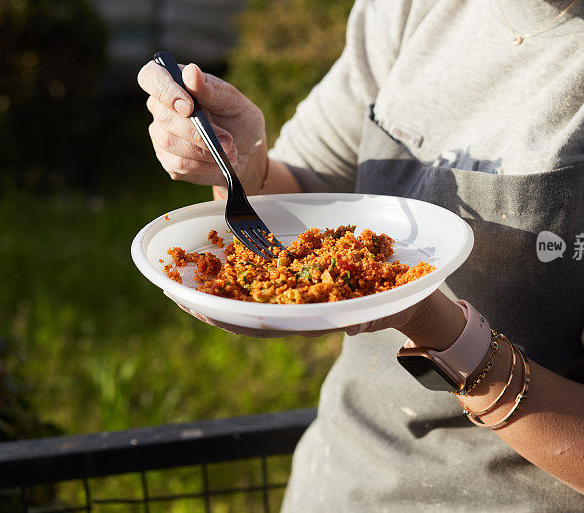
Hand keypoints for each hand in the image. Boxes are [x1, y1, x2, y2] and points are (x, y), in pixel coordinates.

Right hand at [137, 61, 267, 191]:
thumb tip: (190, 72)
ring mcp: (161, 135)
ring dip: (204, 150)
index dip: (165, 90)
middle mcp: (162, 108)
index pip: (152, 77)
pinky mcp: (168, 160)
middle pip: (164, 117)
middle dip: (198, 132)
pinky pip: (179, 164)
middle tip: (228, 141)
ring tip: (230, 151)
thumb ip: (211, 89)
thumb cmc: (239, 119)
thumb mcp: (233, 101)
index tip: (189, 107)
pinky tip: (219, 162)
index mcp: (175, 84)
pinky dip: (204, 165)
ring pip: (169, 142)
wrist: (248, 150)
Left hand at [169, 290, 466, 348]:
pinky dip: (238, 271)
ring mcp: (299, 296)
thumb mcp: (391, 305)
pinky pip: (265, 279)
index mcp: (314, 319)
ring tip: (183, 274)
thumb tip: (356, 325)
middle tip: (173, 289)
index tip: (195, 306)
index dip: (228, 315)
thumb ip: (375, 315)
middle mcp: (299, 311)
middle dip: (209, 304)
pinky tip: (219, 258)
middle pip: (245, 312)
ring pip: (248, 297)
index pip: (263, 323)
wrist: (410, 297)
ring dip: (216, 289)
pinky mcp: (302, 281)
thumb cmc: (401, 301)